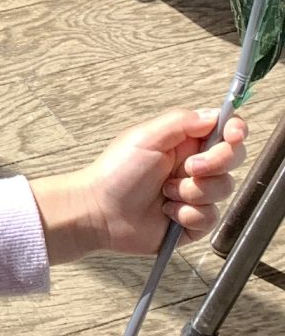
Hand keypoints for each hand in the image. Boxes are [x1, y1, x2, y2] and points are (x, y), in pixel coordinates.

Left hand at [32, 106, 247, 261]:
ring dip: (192, 192)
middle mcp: (194, 166)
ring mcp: (196, 194)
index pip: (226, 131)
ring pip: (223, 189)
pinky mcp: (194, 221)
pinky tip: (166, 212)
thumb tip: (215, 114)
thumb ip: (182, 122)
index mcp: (185, 142)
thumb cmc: (116, 172)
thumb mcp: (146, 137)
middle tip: (188, 168)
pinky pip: (210, 217)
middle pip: (233, 159)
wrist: (100, 212)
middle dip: (214, 164)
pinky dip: (187, 214)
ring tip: (165, 192)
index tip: (232, 136)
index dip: (235, 132)